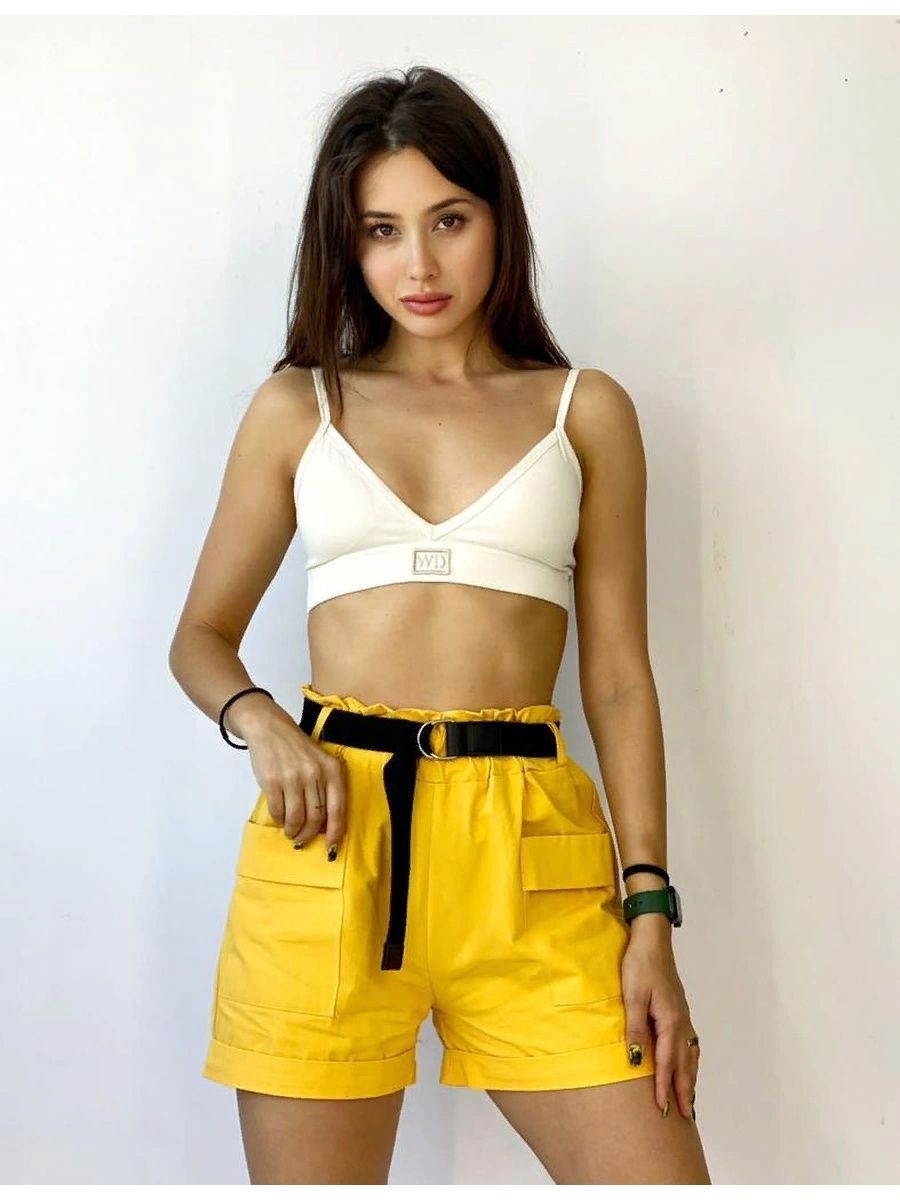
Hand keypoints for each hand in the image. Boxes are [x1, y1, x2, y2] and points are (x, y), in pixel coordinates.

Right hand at [239, 703, 346, 850]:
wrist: (270, 728)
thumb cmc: (298, 749)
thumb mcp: (320, 762)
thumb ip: (326, 788)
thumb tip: (325, 824)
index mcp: (332, 770)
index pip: (338, 808)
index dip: (335, 831)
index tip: (332, 847)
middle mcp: (314, 774)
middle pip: (316, 817)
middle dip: (309, 834)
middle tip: (302, 839)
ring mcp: (292, 777)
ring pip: (296, 818)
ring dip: (293, 830)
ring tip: (290, 831)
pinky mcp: (272, 781)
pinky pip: (277, 811)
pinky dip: (278, 819)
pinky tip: (279, 817)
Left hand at [621, 924, 699, 1117]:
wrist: (651, 939)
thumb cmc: (639, 965)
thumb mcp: (632, 997)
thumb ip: (636, 1030)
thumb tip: (638, 1062)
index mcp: (670, 1020)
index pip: (667, 1062)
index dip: (665, 1086)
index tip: (663, 1109)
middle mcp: (681, 1021)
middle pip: (685, 1063)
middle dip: (684, 1090)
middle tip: (685, 1116)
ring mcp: (683, 1015)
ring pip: (690, 1054)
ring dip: (690, 1078)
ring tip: (690, 1099)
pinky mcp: (680, 1009)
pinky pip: (689, 1042)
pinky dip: (691, 1059)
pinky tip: (689, 1064)